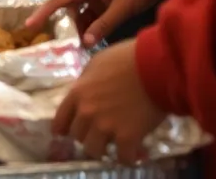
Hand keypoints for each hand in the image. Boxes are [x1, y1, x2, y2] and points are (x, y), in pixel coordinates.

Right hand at [25, 0, 163, 45]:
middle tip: (63, 47)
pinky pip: (91, 13)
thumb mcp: (122, 6)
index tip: (28, 25)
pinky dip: (91, 25)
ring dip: (81, 28)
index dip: (42, 12)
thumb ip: (103, 25)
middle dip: (66, 26)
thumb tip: (83, 42)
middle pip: (67, 9)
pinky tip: (92, 39)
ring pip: (80, 13)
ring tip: (80, 47)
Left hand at [53, 40, 166, 162]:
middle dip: (86, 135)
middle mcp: (87, 112)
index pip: (60, 120)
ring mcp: (106, 126)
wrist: (155, 66)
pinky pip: (122, 158)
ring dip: (103, 148)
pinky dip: (127, 156)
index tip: (66, 132)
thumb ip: (87, 81)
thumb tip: (85, 91)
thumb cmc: (127, 58)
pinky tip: (132, 151)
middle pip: (77, 136)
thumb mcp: (98, 62)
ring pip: (94, 151)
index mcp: (78, 93)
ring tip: (113, 143)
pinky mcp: (127, 137)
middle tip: (98, 132)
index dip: (63, 128)